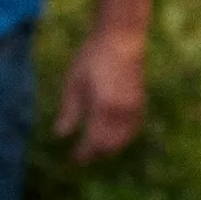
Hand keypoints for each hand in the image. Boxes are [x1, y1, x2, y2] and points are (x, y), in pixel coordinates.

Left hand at [55, 27, 147, 160]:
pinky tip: (111, 137)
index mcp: (103, 109)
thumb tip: (60, 136)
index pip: (93, 143)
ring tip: (94, 150)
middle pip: (109, 146)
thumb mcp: (74, 83)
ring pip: (123, 141)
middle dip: (95, 154)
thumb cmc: (92, 57)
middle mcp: (122, 114)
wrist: (121, 39)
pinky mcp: (140, 104)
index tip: (71, 160)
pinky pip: (131, 130)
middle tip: (80, 157)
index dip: (82, 154)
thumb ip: (69, 112)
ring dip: (109, 148)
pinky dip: (121, 139)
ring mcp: (134, 109)